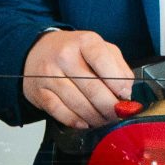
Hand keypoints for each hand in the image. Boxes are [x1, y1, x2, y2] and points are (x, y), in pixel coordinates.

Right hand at [22, 28, 136, 128]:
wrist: (38, 51)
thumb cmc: (73, 52)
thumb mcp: (99, 48)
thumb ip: (117, 66)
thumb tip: (126, 91)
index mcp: (84, 41)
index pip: (104, 61)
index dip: (118, 83)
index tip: (125, 95)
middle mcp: (65, 56)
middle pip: (93, 89)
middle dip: (110, 107)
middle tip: (117, 114)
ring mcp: (50, 74)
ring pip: (78, 104)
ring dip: (95, 117)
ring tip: (104, 120)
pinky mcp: (39, 92)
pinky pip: (60, 112)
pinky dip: (76, 121)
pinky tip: (85, 122)